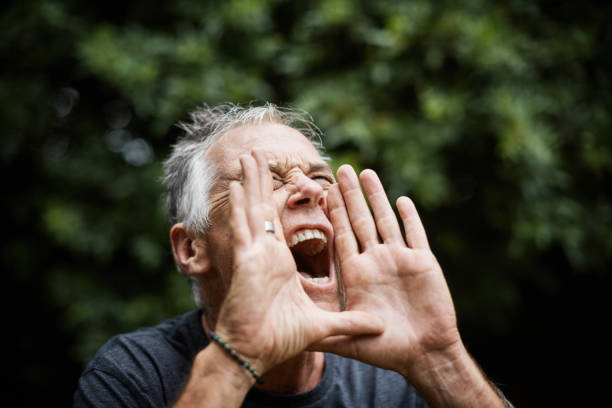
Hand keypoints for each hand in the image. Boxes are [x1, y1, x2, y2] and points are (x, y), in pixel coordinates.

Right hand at [213, 152, 383, 375]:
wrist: (253, 355)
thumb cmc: (279, 340)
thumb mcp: (323, 327)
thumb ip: (350, 323)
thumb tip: (379, 327)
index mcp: (281, 263)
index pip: (287, 225)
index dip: (292, 202)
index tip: (301, 181)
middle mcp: (266, 254)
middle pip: (267, 209)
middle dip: (264, 181)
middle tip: (262, 154)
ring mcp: (255, 255)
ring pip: (253, 211)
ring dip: (252, 182)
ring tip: (249, 156)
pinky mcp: (246, 263)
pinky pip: (243, 229)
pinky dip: (239, 207)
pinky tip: (239, 184)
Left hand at [313, 164, 461, 381]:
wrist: (424, 354)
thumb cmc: (386, 349)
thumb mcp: (348, 339)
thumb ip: (322, 331)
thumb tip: (288, 336)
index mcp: (357, 274)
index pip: (342, 236)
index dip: (333, 213)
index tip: (323, 191)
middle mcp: (376, 262)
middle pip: (361, 221)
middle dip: (351, 196)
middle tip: (341, 169)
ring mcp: (399, 259)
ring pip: (386, 220)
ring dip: (376, 197)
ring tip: (366, 173)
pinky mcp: (423, 262)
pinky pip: (415, 234)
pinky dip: (410, 217)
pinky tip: (402, 199)